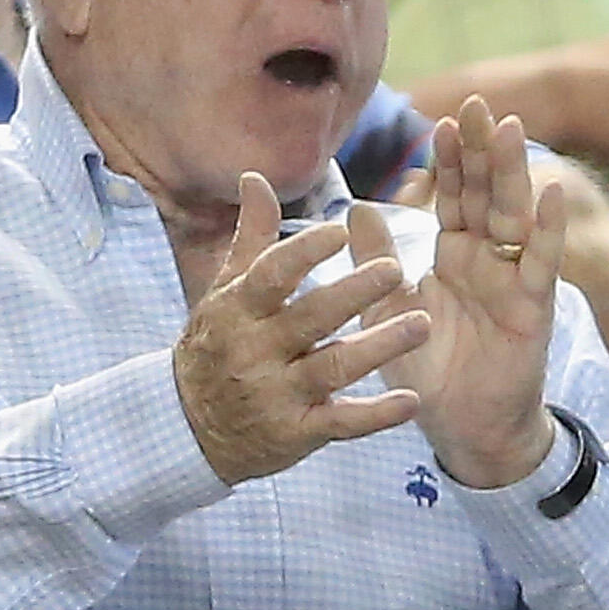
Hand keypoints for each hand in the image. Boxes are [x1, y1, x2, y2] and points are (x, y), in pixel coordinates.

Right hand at [174, 173, 426, 484]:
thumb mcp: (225, 291)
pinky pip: (341, 424)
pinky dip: (376, 416)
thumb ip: (252, 236)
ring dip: (378, 347)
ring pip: (332, 368)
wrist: (187, 428)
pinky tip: (411, 402)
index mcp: (239, 310)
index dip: (302, 253)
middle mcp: (256, 351)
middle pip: (309, 318)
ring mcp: (277, 394)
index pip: (270, 276)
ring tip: (421, 324)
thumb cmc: (217, 345)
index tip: (338, 232)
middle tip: (395, 270)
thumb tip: (255, 177)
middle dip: (352, 294)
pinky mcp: (297, 432)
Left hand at [348, 98, 562, 489]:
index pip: (453, 195)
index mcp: (453, 254)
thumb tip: (353, 207)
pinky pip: (541, 263)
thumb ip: (375, 262)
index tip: (444, 119)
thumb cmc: (429, 371)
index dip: (451, 160)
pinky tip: (551, 195)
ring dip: (514, 173)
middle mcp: (487, 259)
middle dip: (483, 150)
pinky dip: (549, 229)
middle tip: (479, 105)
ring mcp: (513, 279)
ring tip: (511, 128)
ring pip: (513, 215)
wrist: (462, 427)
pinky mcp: (532, 307)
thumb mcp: (387, 311)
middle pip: (486, 193)